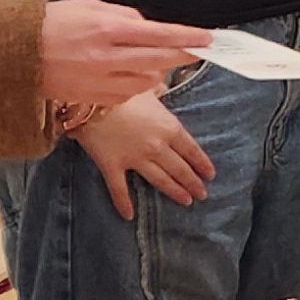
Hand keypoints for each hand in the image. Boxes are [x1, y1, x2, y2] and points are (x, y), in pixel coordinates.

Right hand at [35, 0, 208, 111]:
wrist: (12, 55)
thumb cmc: (50, 24)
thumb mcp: (88, 7)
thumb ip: (124, 16)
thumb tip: (150, 27)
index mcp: (105, 29)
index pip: (158, 34)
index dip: (186, 37)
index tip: (206, 38)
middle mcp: (105, 58)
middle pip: (159, 61)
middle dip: (182, 56)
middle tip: (197, 51)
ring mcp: (98, 82)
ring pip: (147, 82)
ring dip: (157, 71)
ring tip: (152, 60)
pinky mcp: (91, 99)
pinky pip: (127, 95)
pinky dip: (135, 85)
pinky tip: (128, 74)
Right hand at [73, 91, 211, 219]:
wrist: (89, 100)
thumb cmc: (120, 90)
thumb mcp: (146, 86)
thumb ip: (158, 87)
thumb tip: (162, 84)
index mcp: (169, 127)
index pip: (192, 149)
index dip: (202, 163)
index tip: (210, 175)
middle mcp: (157, 146)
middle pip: (179, 168)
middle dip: (192, 182)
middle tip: (202, 194)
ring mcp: (135, 158)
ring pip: (160, 180)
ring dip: (174, 192)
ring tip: (185, 201)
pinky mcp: (112, 166)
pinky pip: (119, 189)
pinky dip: (124, 204)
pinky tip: (129, 216)